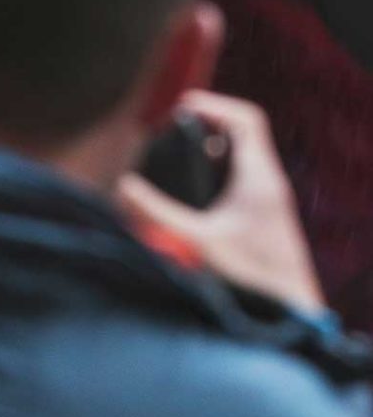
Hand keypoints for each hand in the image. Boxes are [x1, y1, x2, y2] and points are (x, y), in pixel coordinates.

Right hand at [119, 92, 325, 311]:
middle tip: (174, 132)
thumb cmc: (254, 277)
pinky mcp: (268, 215)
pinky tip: (198, 190)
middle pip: (243, 132)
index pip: (245, 119)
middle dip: (207, 125)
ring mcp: (271, 198)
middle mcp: (270, 181)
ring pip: (244, 155)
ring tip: (180, 156)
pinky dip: (221, 171)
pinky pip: (245, 176)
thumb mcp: (199, 243)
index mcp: (259, 177)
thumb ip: (159, 214)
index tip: (182, 110)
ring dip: (215, 148)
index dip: (213, 106)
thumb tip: (123, 188)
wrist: (294, 310)